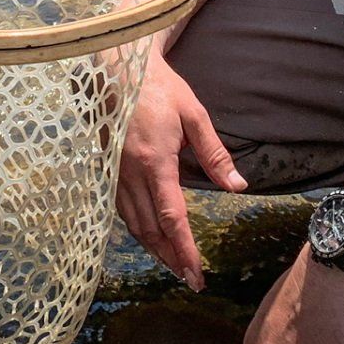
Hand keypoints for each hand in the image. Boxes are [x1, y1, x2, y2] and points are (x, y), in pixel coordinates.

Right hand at [116, 49, 246, 289]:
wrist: (117, 65)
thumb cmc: (160, 87)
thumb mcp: (194, 115)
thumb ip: (214, 155)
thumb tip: (237, 188)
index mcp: (155, 161)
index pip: (172, 218)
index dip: (185, 250)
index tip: (196, 274)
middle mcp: (131, 173)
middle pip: (150, 229)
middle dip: (170, 257)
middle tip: (189, 279)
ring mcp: (114, 171)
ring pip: (133, 222)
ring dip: (153, 247)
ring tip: (172, 264)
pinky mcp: (107, 166)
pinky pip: (121, 207)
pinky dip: (137, 228)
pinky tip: (149, 234)